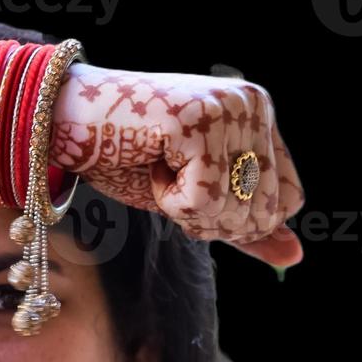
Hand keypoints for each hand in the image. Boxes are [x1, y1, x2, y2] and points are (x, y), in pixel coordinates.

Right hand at [51, 63, 304, 267]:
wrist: (67, 120)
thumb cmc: (129, 155)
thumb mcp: (196, 197)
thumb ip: (244, 225)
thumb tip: (295, 257)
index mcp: (259, 114)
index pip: (287, 202)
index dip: (238, 221)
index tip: (195, 194)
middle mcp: (251, 104)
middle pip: (262, 213)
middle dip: (211, 219)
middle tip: (173, 183)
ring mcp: (225, 109)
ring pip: (232, 210)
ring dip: (186, 210)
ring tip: (160, 169)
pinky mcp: (195, 123)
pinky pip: (200, 201)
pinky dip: (168, 200)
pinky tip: (151, 164)